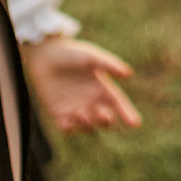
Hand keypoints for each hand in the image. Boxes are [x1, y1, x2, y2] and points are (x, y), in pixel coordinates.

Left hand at [20, 35, 141, 134]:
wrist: (44, 54)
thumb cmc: (70, 52)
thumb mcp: (91, 56)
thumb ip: (109, 64)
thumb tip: (129, 74)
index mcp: (101, 87)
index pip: (118, 103)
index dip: (128, 113)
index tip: (136, 124)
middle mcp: (91, 100)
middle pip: (105, 118)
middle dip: (106, 120)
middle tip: (104, 115)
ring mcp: (75, 108)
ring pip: (87, 126)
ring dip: (87, 124)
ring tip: (81, 114)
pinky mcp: (59, 113)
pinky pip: (67, 128)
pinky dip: (69, 128)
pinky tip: (67, 122)